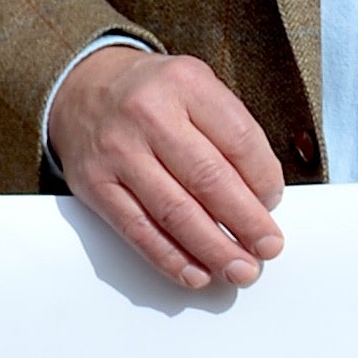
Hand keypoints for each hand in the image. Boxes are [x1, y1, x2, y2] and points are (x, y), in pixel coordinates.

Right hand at [50, 46, 286, 291]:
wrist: (82, 87)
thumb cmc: (156, 94)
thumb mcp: (198, 88)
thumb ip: (232, 132)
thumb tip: (262, 198)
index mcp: (187, 85)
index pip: (240, 140)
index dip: (265, 180)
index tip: (275, 204)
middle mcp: (149, 116)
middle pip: (208, 179)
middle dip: (245, 222)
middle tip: (269, 247)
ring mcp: (117, 152)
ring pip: (173, 211)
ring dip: (212, 248)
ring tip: (240, 269)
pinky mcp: (93, 184)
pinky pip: (136, 229)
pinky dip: (169, 257)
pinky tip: (195, 273)